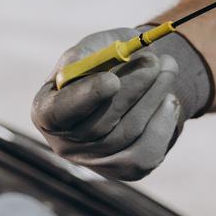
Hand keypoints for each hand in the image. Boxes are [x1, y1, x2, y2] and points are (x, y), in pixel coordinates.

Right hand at [29, 25, 212, 180]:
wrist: (132, 78)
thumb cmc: (106, 59)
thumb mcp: (94, 47)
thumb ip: (85, 54)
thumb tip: (77, 64)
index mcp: (46, 110)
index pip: (58, 112)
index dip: (85, 98)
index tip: (112, 80)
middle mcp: (65, 142)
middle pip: (99, 126)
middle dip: (132, 89)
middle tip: (156, 62)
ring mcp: (94, 160)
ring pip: (127, 135)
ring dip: (153, 98)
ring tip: (169, 68)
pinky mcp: (123, 169)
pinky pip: (147, 153)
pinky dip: (163, 122)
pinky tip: (169, 99)